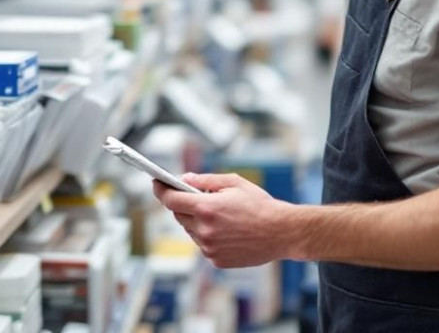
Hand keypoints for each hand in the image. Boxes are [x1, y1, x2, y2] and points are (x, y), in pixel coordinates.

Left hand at [152, 173, 299, 267]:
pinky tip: (226, 229)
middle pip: (179, 214)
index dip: (160, 190)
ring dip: (196, 220)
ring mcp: (209, 248)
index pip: (171, 199)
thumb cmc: (260, 205)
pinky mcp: (216, 260)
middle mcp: (204, 230)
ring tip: (218, 214)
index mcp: (206, 208)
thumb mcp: (234, 183)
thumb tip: (184, 179)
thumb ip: (205, 180)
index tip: (156, 183)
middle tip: (194, 195)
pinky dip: (208, 235)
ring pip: (190, 230)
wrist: (282, 233)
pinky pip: (203, 244)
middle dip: (183, 203)